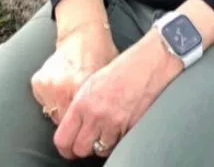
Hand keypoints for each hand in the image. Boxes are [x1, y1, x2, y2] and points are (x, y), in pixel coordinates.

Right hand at [31, 21, 118, 128]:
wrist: (82, 33)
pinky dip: (53, 99)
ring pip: (52, 113)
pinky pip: (45, 102)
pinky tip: (64, 87)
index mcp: (81, 84)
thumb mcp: (108, 76)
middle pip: (64, 121)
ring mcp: (48, 84)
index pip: (79, 121)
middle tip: (81, 109)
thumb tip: (102, 120)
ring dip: (62, 109)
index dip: (84, 124)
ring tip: (73, 95)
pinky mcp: (38, 81)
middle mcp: (62, 86)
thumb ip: (100, 100)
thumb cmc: (99, 52)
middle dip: (72, 119)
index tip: (88, 124)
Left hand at [52, 30, 180, 158]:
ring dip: (102, 143)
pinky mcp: (131, 127)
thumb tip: (72, 126)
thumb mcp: (94, 82)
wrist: (150, 62)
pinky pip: (119, 142)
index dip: (65, 147)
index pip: (63, 139)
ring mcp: (114, 123)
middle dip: (83, 148)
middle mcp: (97, 115)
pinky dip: (118, 138)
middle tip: (88, 142)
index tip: (68, 148)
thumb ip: (80, 106)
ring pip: (101, 150)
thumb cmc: (124, 67)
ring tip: (107, 130)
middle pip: (80, 150)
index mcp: (83, 103)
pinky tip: (121, 124)